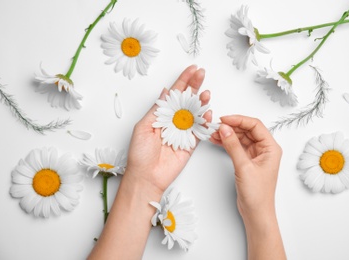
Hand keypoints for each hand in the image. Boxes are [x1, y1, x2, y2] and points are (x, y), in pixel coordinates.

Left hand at [125, 65, 211, 197]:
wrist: (146, 177)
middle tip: (202, 74)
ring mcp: (183, 132)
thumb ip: (157, 109)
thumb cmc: (140, 154)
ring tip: (206, 94)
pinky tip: (208, 113)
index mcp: (161, 115)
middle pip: (187, 100)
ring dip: (201, 102)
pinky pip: (200, 130)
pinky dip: (206, 122)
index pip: (174, 94)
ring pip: (196, 113)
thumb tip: (165, 90)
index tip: (191, 69)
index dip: (183, 81)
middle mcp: (173, 122)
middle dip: (195, 86)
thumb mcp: (144, 126)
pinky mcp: (190, 144)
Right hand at [210, 115, 281, 221]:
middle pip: (247, 130)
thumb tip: (225, 129)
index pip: (255, 125)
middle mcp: (265, 149)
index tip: (224, 120)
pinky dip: (227, 143)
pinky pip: (237, 146)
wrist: (256, 212)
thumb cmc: (257, 194)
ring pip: (241, 137)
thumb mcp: (243, 167)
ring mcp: (256, 155)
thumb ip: (233, 146)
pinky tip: (217, 140)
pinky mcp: (247, 161)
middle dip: (231, 126)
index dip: (239, 120)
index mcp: (271, 148)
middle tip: (216, 126)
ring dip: (228, 134)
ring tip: (213, 133)